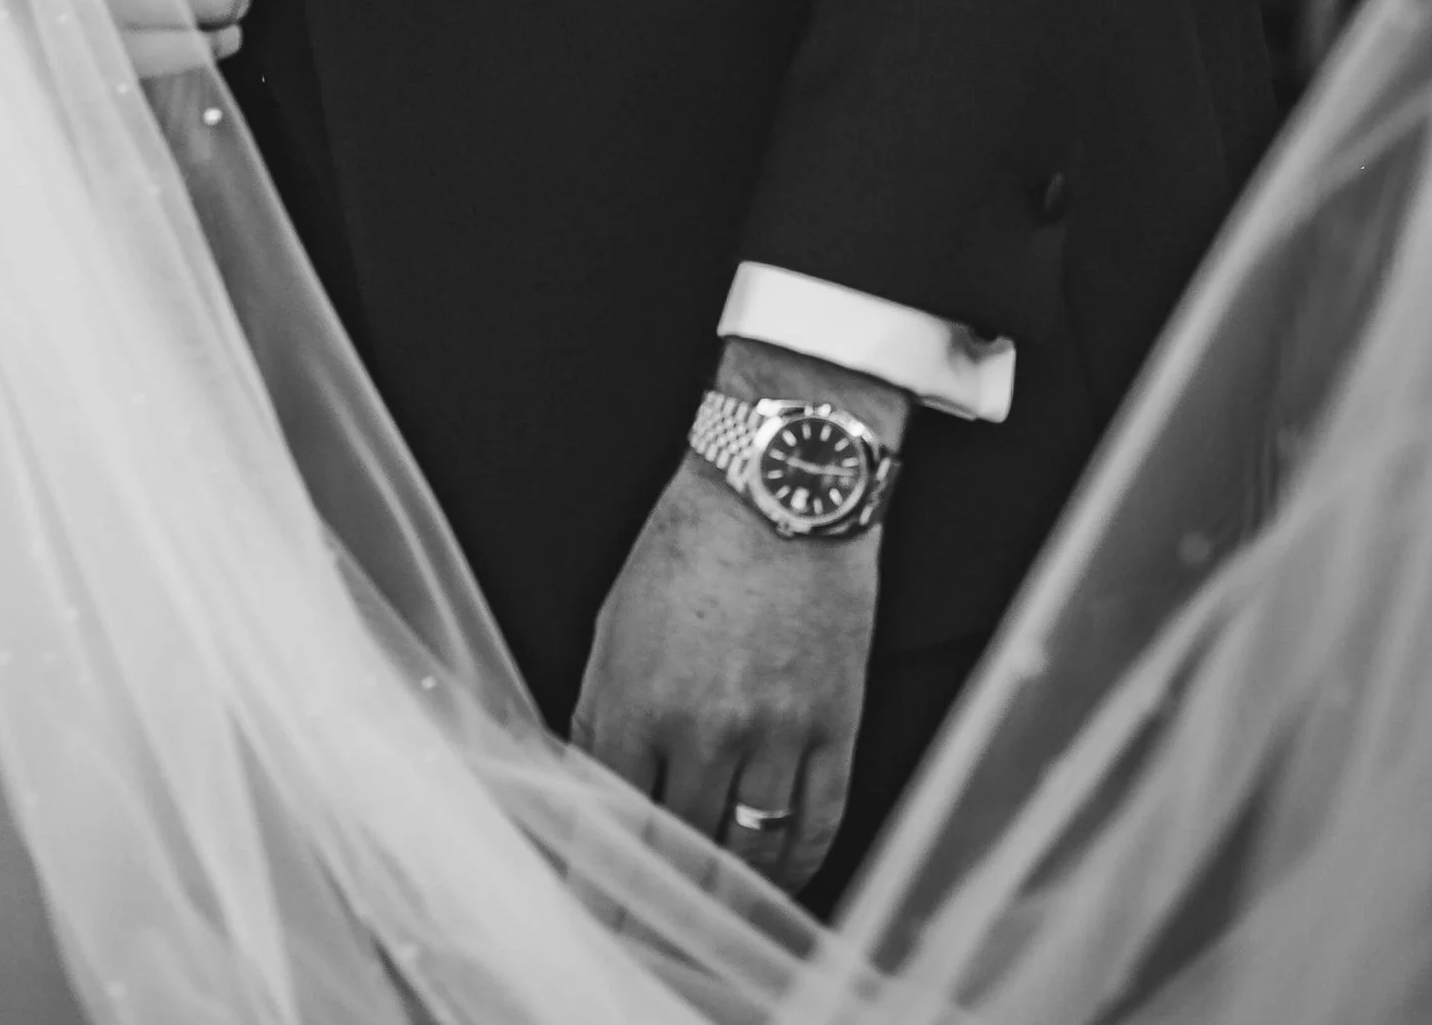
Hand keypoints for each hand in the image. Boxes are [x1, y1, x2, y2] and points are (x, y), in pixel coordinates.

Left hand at [572, 342, 901, 897]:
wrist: (780, 481)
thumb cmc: (689, 545)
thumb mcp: (615, 627)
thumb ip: (605, 721)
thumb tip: (598, 804)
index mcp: (634, 704)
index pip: (612, 835)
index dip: (603, 897)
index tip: (596, 931)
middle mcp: (703, 730)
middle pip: (678, 862)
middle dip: (658, 917)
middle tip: (648, 951)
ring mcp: (776, 731)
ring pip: (749, 859)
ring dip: (726, 904)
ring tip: (711, 933)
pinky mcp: (835, 722)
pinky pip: (818, 826)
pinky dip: (798, 871)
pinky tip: (779, 888)